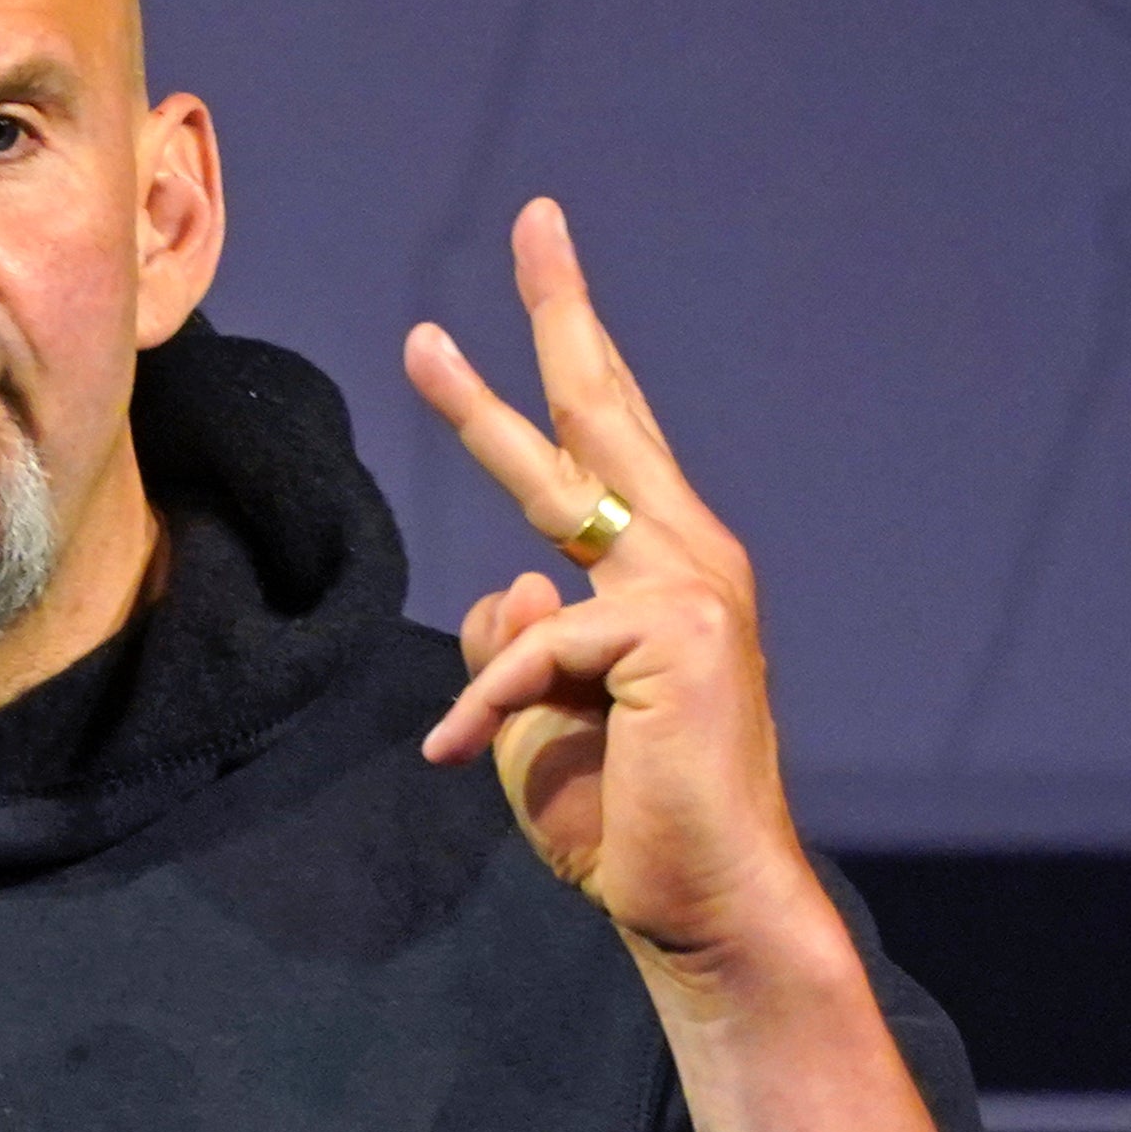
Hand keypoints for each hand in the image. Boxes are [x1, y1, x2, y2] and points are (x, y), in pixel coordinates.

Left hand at [404, 199, 829, 970]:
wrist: (704, 909)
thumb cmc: (629, 830)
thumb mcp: (538, 727)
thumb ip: (521, 649)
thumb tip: (511, 582)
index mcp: (665, 576)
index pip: (609, 442)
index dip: (570, 349)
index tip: (538, 260)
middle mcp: (692, 561)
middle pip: (606, 415)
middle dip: (561, 315)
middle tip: (532, 221)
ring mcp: (693, 590)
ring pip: (549, 518)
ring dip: (476, 464)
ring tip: (426, 439)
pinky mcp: (674, 635)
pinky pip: (532, 647)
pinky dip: (485, 707)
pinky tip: (453, 754)